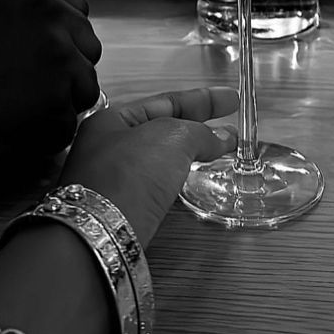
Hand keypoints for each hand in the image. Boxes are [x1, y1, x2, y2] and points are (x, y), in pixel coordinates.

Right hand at [0, 0, 102, 182]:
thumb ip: (15, 10)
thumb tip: (45, 27)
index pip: (77, 12)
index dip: (62, 39)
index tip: (41, 57)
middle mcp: (52, 19)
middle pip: (87, 49)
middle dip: (65, 71)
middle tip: (25, 91)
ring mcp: (59, 63)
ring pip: (82, 89)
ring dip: (57, 105)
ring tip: (11, 113)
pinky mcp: (56, 108)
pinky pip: (66, 127)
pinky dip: (43, 137)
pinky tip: (6, 133)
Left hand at [58, 88, 238, 246]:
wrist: (101, 233)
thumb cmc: (128, 175)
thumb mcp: (171, 138)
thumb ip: (199, 132)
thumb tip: (220, 138)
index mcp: (111, 120)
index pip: (164, 103)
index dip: (202, 100)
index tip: (231, 100)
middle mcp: (108, 148)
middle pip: (163, 130)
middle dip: (199, 128)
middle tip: (230, 130)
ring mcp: (113, 181)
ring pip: (161, 159)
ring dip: (191, 154)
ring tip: (220, 153)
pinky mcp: (122, 210)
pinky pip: (157, 184)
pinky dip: (179, 178)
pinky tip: (195, 181)